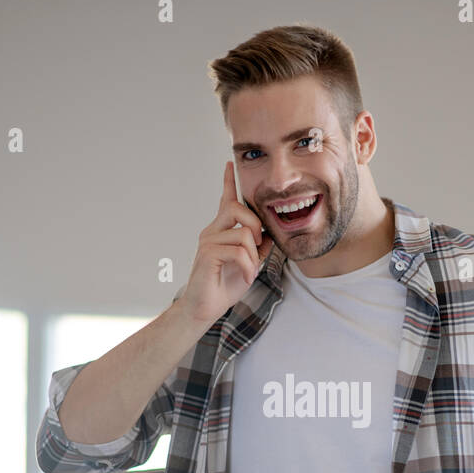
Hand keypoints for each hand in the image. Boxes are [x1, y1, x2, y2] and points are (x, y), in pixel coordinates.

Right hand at [176, 160, 274, 325]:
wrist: (204, 308)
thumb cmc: (224, 286)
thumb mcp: (248, 264)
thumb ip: (258, 248)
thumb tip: (269, 234)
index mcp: (221, 231)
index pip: (225, 201)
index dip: (228, 182)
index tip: (230, 164)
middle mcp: (212, 231)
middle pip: (238, 208)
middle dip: (256, 225)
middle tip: (258, 245)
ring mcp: (208, 241)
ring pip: (243, 234)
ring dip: (253, 256)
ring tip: (248, 270)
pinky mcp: (208, 254)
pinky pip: (239, 251)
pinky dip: (248, 266)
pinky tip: (245, 276)